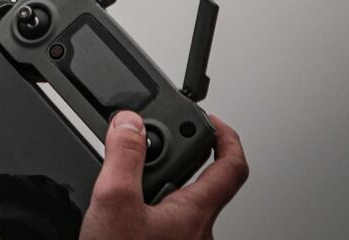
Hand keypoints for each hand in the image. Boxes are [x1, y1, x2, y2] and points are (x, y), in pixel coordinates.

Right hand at [79, 112, 248, 239]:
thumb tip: (129, 122)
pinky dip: (146, 211)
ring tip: (128, 180)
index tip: (210, 120)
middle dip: (181, 159)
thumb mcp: (115, 202)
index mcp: (196, 213)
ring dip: (159, 187)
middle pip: (204, 184)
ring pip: (181, 207)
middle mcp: (198, 233)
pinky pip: (164, 227)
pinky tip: (121, 216)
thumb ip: (124, 156)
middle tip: (158, 143)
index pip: (232, 166)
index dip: (226, 136)